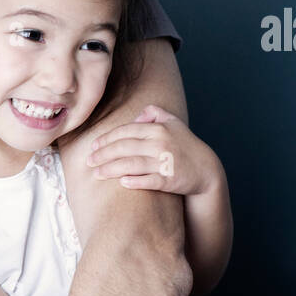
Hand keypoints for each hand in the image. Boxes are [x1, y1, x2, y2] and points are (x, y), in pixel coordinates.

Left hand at [87, 104, 220, 197]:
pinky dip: (134, 181)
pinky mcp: (169, 180)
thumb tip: (135, 117)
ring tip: (97, 173)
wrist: (206, 169)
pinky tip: (121, 182)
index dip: (107, 139)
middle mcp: (160, 143)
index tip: (93, 146)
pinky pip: (148, 180)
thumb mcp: (174, 123)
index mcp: (158, 128)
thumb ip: (154, 113)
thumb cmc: (185, 146)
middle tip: (89, 161)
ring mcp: (165, 162)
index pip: (125, 131)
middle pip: (124, 147)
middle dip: (103, 154)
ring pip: (131, 164)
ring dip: (111, 169)